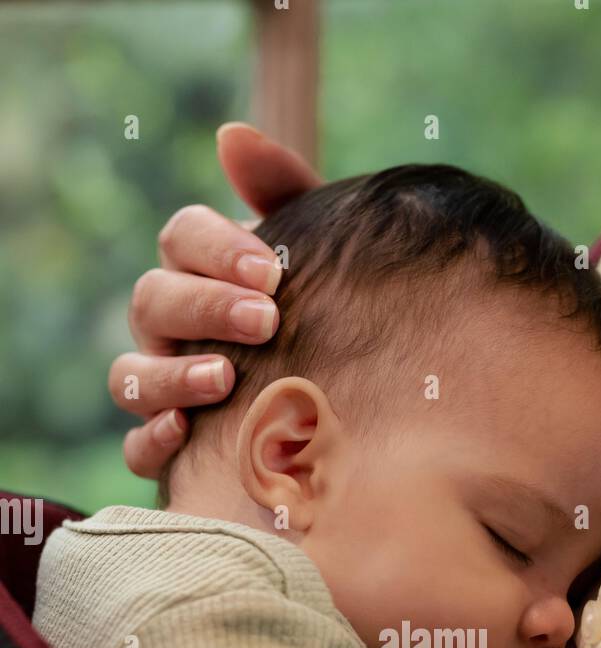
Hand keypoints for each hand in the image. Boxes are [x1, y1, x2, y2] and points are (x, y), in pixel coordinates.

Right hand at [111, 122, 321, 479]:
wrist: (360, 390)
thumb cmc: (328, 308)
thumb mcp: (319, 247)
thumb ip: (283, 189)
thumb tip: (230, 137)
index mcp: (199, 270)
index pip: (181, 238)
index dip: (218, 249)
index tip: (271, 270)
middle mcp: (168, 328)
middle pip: (152, 301)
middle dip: (205, 308)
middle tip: (265, 320)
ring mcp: (161, 386)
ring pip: (130, 376)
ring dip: (170, 376)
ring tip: (225, 378)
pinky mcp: (168, 445)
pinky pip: (137, 447)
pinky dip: (153, 441)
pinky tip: (186, 435)